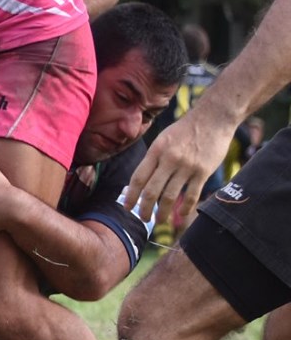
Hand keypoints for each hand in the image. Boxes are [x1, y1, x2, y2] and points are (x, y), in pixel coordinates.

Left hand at [122, 109, 236, 227]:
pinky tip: (181, 214)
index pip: (138, 178)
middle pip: (152, 190)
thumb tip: (143, 182)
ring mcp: (187, 166)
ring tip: (160, 221)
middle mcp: (169, 159)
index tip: (127, 207)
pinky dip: (185, 207)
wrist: (213, 118)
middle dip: (145, 208)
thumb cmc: (185, 130)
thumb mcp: (163, 139)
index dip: (131, 195)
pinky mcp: (203, 171)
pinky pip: (192, 194)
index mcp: (156, 151)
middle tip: (143, 219)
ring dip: (163, 212)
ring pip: (170, 195)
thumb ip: (154, 159)